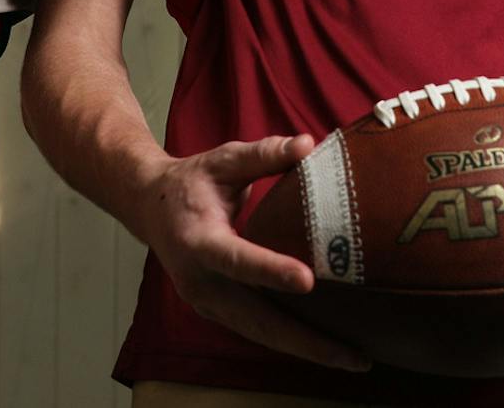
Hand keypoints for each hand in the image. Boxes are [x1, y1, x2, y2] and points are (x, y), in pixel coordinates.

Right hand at [137, 134, 370, 371]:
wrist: (150, 209)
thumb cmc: (191, 182)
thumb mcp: (223, 160)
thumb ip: (264, 154)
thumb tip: (308, 144)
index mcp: (198, 240)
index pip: (237, 258)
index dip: (270, 270)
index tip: (307, 281)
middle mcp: (200, 282)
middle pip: (255, 319)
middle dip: (305, 340)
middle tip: (352, 355)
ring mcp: (208, 304)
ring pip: (261, 334)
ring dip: (306, 349)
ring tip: (353, 359)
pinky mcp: (219, 312)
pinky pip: (259, 331)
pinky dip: (293, 342)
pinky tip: (329, 349)